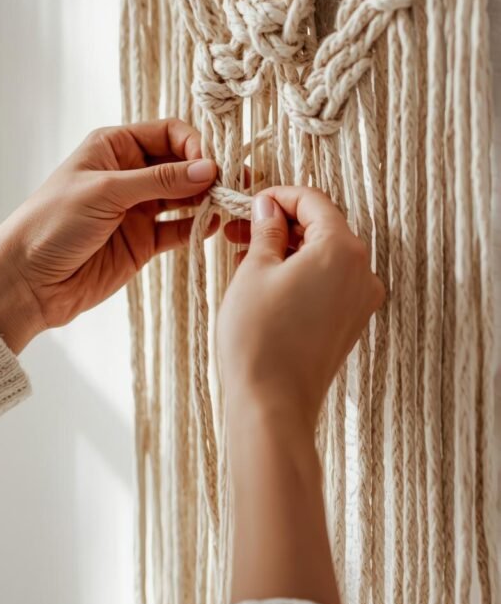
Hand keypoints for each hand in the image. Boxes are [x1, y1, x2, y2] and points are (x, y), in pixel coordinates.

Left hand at [0, 119, 218, 353]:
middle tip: (230, 185)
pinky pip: (179, 228)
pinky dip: (197, 226)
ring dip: (207, 199)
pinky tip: (210, 226)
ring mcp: (138, 208)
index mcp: (115, 147)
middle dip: (207, 172)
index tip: (209, 166)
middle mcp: (130, 173)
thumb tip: (208, 169)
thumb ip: (159, 180)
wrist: (28, 281)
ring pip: (185, 196)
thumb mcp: (106, 192)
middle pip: (182, 163)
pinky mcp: (144, 241)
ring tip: (228, 204)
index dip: (193, 146)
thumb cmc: (52, 223)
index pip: (168, 133)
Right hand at [218, 186, 383, 603]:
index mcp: (342, 249)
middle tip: (241, 229)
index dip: (278, 196)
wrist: (273, 407)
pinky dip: (299, 273)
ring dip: (287, 249)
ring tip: (245, 256)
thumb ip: (267, 229)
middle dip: (280, 224)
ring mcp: (360, 299)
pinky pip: (328, 282)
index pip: (313, 201)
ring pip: (323, 256)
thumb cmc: (260, 338)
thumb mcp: (254, 270)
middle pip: (322, 227)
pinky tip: (264, 281)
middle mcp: (362, 271)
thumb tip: (269, 207)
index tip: (251, 202)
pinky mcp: (351, 322)